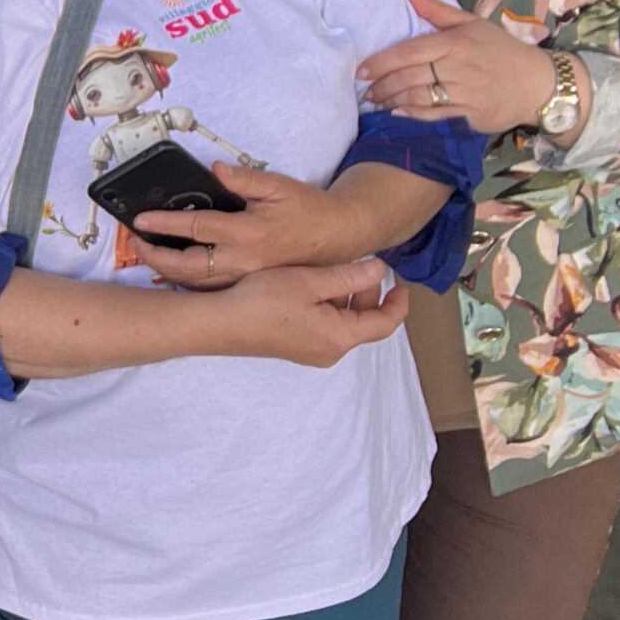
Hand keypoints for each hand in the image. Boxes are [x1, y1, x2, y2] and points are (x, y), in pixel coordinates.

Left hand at [132, 163, 371, 284]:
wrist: (338, 236)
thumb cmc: (308, 209)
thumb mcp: (279, 186)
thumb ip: (244, 179)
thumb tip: (215, 169)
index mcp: (248, 234)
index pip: (196, 228)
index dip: (164, 223)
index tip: (140, 220)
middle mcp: (243, 261)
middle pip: (187, 266)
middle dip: (156, 256)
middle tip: (135, 243)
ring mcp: (246, 278)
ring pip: (197, 283)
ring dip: (168, 271)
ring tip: (148, 255)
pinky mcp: (250, 285)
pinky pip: (213, 289)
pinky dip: (189, 282)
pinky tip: (175, 271)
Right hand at [219, 259, 408, 367]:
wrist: (218, 323)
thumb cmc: (263, 300)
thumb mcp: (310, 281)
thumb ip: (350, 276)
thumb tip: (379, 270)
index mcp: (340, 337)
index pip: (384, 324)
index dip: (398, 303)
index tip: (401, 284)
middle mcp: (330, 351)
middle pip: (364, 323)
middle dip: (368, 295)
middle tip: (361, 267)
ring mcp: (311, 352)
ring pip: (342, 323)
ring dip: (345, 298)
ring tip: (331, 271)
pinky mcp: (294, 348)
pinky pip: (324, 327)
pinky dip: (327, 307)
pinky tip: (308, 287)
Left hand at [359, 0, 554, 132]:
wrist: (540, 83)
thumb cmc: (503, 50)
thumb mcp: (474, 24)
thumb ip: (438, 11)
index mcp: (455, 44)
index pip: (410, 52)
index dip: (382, 62)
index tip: (361, 70)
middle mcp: (457, 68)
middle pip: (410, 76)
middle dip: (382, 85)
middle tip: (364, 90)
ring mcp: (464, 93)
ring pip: (419, 97)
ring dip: (392, 100)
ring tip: (374, 102)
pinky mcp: (471, 115)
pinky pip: (435, 116)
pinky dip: (413, 115)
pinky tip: (396, 114)